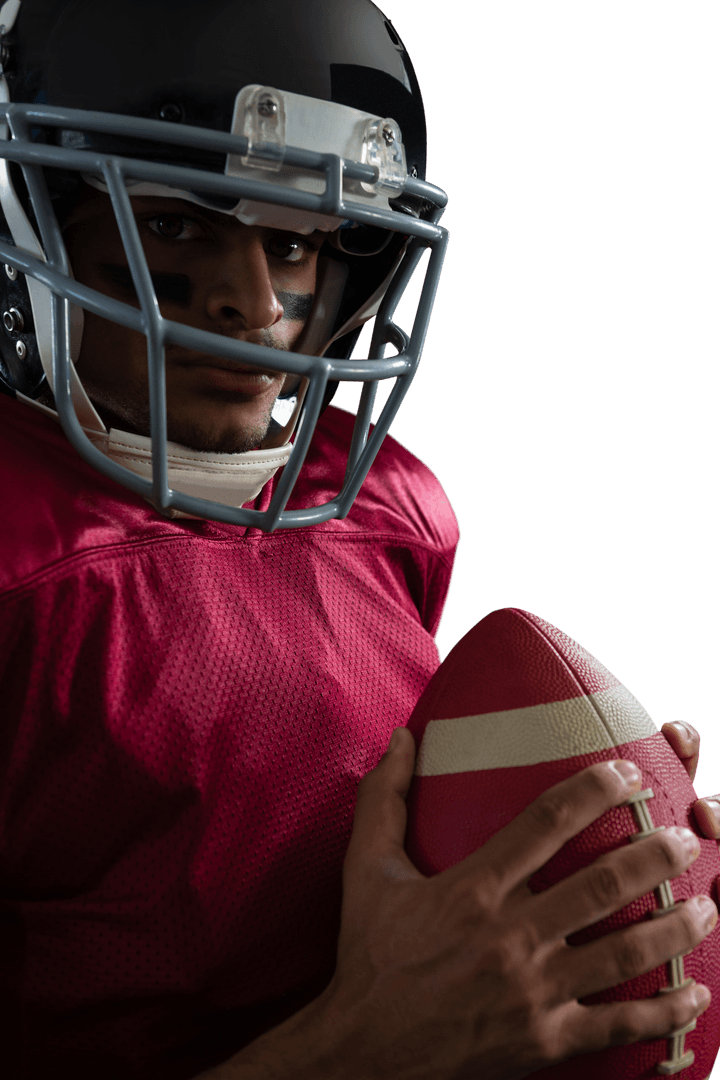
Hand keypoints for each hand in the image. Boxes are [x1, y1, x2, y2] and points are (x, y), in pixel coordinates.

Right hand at [309, 729, 715, 1079]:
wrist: (364, 1053)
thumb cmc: (369, 954)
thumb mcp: (365, 870)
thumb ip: (384, 800)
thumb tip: (400, 737)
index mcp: (470, 889)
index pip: (544, 823)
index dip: (593, 790)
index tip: (626, 772)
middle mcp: (508, 937)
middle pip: (600, 885)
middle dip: (653, 855)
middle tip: (685, 837)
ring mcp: (530, 993)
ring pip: (621, 952)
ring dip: (674, 926)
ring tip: (707, 904)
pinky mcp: (543, 1040)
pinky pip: (615, 1023)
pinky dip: (662, 1011)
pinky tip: (694, 993)